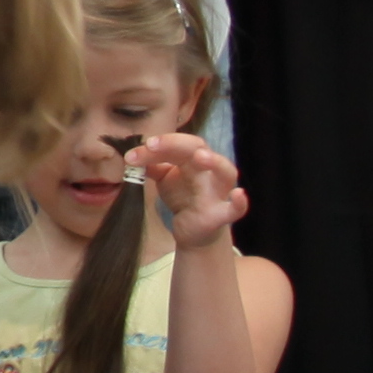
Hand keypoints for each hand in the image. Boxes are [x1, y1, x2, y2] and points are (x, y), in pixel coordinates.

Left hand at [142, 133, 249, 253]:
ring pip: (224, 171)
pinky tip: (239, 195)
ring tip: (201, 157)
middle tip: (151, 144)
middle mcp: (209, 169)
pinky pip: (236, 209)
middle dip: (175, 144)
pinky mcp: (221, 214)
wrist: (193, 228)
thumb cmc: (183, 196)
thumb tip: (132, 155)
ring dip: (214, 162)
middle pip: (198, 149)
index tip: (136, 151)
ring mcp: (218, 191)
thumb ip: (151, 165)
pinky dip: (240, 203)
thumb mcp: (165, 178)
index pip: (178, 144)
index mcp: (194, 158)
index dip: (159, 144)